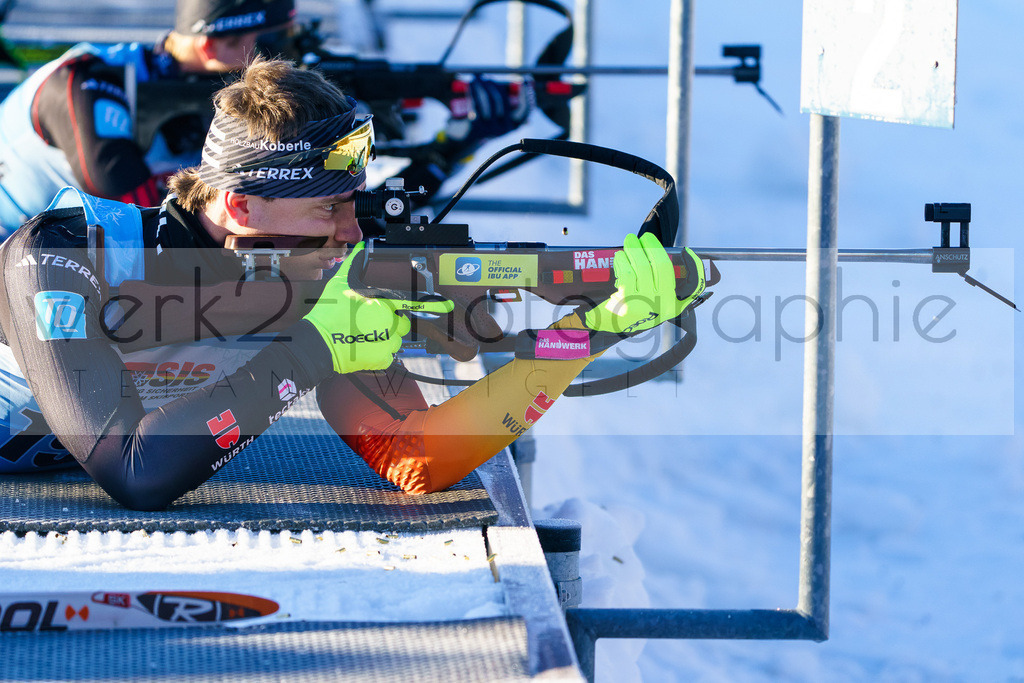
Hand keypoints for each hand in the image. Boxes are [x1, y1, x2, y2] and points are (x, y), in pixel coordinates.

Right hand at [304, 243, 453, 372]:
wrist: (319, 343)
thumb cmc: (329, 314)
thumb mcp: (340, 284)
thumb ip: (353, 264)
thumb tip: (359, 246)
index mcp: (382, 305)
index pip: (413, 304)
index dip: (433, 304)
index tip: (448, 305)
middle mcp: (388, 323)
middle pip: (400, 323)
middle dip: (390, 323)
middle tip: (371, 323)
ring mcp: (386, 342)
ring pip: (395, 340)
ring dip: (385, 338)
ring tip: (364, 335)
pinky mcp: (382, 358)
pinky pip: (388, 355)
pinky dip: (379, 353)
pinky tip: (364, 346)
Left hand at [446, 76, 533, 143]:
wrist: (466, 135)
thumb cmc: (485, 118)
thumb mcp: (501, 112)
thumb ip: (512, 99)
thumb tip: (528, 81)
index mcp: (513, 125)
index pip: (525, 111)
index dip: (526, 95)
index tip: (524, 80)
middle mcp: (504, 129)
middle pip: (503, 101)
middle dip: (496, 85)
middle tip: (489, 77)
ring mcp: (490, 129)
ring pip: (489, 100)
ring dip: (482, 85)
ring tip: (477, 79)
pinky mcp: (477, 126)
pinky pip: (476, 104)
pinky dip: (474, 91)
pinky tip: (471, 85)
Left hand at [584, 232, 705, 334]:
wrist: (610, 326)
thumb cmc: (634, 308)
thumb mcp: (652, 303)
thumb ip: (660, 283)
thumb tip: (658, 254)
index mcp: (673, 306)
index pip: (693, 288)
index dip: (695, 267)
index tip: (687, 251)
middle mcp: (662, 305)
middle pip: (663, 267)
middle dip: (653, 247)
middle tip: (643, 237)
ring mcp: (646, 303)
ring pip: (643, 267)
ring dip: (635, 249)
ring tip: (629, 241)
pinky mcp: (628, 301)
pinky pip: (628, 273)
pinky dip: (623, 261)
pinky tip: (620, 256)